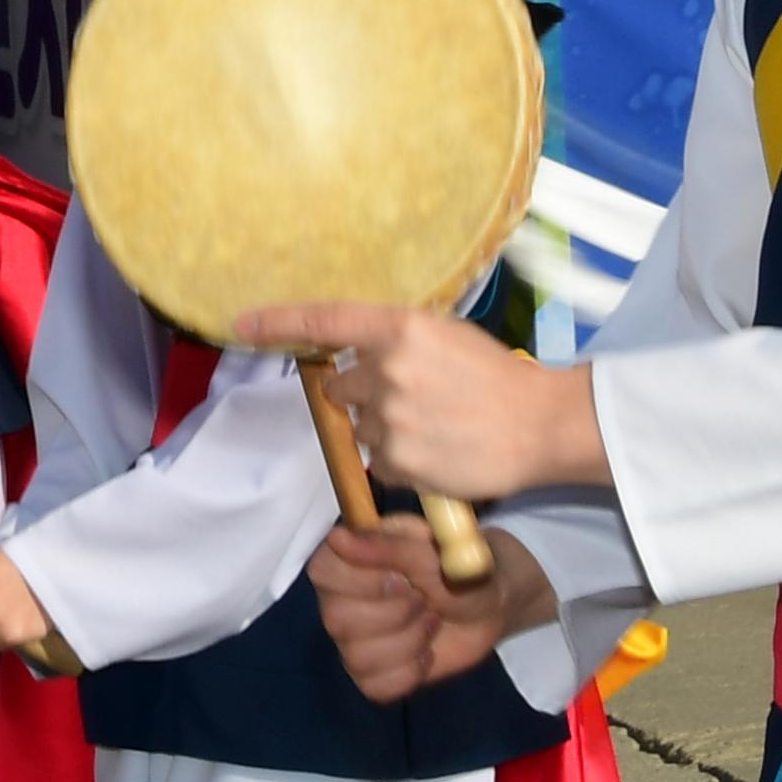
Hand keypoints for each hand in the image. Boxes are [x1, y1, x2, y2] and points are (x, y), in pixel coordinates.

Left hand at [234, 303, 605, 501]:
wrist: (539, 425)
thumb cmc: (497, 376)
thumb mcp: (446, 336)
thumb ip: (397, 339)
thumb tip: (355, 350)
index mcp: (401, 328)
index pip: (324, 320)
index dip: (278, 322)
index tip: (242, 324)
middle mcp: (387, 369)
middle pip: (340, 385)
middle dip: (363, 393)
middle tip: (408, 398)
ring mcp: (390, 418)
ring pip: (360, 427)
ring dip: (385, 428)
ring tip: (433, 427)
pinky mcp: (398, 461)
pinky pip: (378, 461)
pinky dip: (399, 460)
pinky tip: (436, 451)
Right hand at [306, 519, 548, 702]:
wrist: (489, 607)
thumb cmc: (459, 568)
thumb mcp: (435, 552)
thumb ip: (390, 547)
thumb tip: (338, 538)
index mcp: (353, 554)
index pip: (323, 570)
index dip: (362, 581)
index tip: (403, 579)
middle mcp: (343, 596)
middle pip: (337, 619)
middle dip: (396, 614)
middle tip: (426, 600)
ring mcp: (354, 638)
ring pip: (357, 656)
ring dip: (409, 642)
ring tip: (432, 621)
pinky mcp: (372, 673)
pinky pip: (374, 686)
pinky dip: (410, 672)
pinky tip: (426, 653)